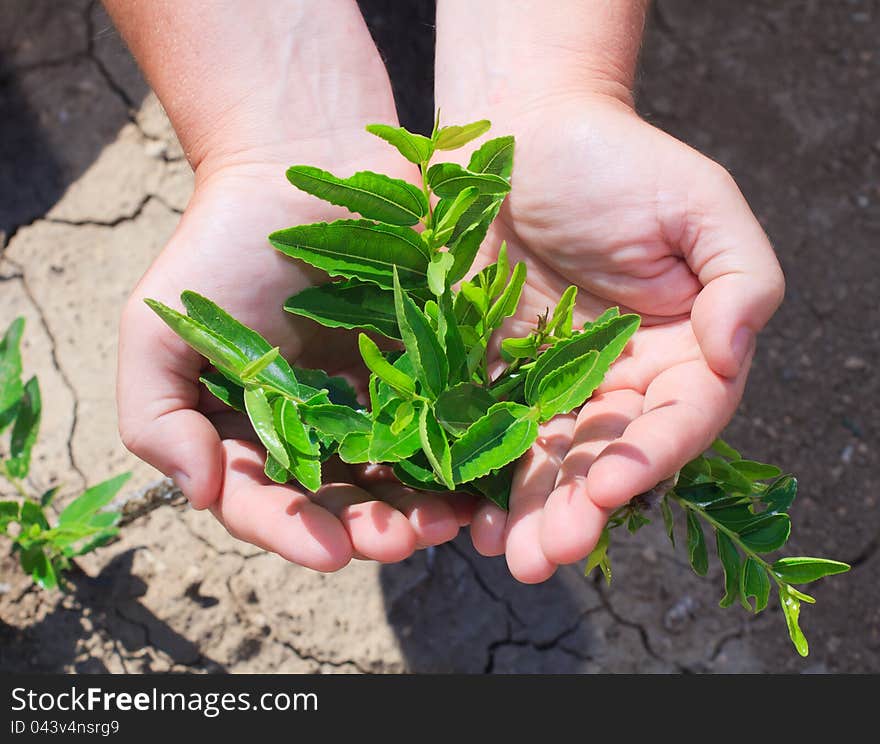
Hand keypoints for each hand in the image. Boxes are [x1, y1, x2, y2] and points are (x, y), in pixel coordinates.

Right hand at [115, 6, 470, 570]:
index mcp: (258, 433)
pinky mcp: (431, 364)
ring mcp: (381, 399)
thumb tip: (195, 490)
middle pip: (348, 500)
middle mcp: (323, 429)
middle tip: (402, 539)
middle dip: (374, 528)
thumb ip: (156, 414)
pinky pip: (453, 417)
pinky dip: (467, 449)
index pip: (272, 503)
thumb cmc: (221, 249)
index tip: (331, 550)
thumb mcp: (160, 329)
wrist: (297, 164)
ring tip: (450, 519)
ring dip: (428, 504)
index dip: (296, 532)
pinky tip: (485, 469)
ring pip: (407, 471)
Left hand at [466, 94, 783, 581]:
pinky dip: (480, 473)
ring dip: (531, 511)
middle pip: (606, 457)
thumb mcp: (700, 205)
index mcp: (678, 352)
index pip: (677, 420)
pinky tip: (469, 514)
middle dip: (580, 508)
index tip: (613, 487)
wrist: (523, 133)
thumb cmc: (619, 161)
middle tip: (550, 553)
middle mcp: (617, 379)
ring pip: (546, 460)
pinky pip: (487, 430)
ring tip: (514, 557)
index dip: (650, 458)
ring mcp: (551, 381)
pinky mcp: (491, 372)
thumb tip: (732, 354)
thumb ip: (741, 279)